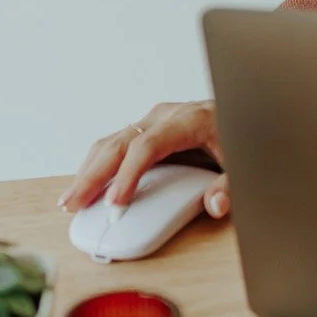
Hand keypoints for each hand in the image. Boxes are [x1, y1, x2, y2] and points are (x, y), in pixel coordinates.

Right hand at [57, 101, 228, 219]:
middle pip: (120, 143)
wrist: (247, 111)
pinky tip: (85, 185)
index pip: (148, 146)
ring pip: (112, 142)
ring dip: (88, 171)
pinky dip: (97, 165)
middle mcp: (165, 115)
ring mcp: (153, 120)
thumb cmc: (243, 136)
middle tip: (73, 204)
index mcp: (189, 120)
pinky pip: (117, 145)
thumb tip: (216, 205)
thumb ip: (231, 185)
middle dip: (93, 175)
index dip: (129, 175)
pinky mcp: (148, 129)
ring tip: (69, 200)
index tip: (115, 202)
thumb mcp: (244, 162)